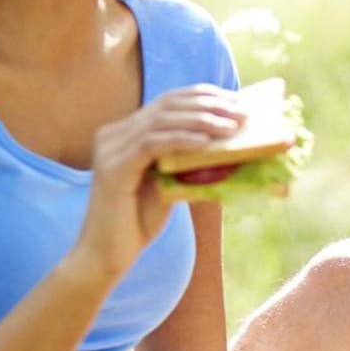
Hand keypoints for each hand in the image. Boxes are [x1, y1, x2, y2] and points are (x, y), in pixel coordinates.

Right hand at [73, 85, 242, 279]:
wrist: (107, 254)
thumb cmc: (140, 220)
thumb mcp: (172, 182)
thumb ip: (190, 161)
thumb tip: (231, 146)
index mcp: (126, 132)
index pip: (169, 100)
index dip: (204, 96)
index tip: (236, 101)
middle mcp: (114, 133)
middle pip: (167, 105)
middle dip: (209, 105)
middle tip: (241, 113)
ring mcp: (110, 149)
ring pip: (161, 121)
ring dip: (201, 120)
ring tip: (231, 127)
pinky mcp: (113, 168)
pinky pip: (151, 144)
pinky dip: (181, 140)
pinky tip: (205, 142)